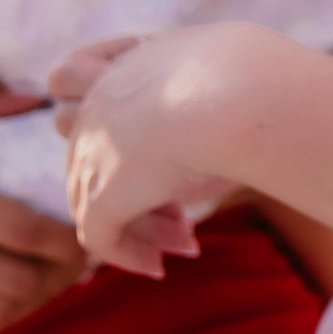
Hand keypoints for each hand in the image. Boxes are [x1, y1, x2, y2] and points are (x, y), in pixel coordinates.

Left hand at [54, 31, 245, 277]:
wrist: (238, 93)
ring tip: (184, 243)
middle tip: (183, 211)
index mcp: (121, 67)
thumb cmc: (250, 77)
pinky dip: (128, 255)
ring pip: (93, 201)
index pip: (82, 89)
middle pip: (89, 156)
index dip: (119, 126)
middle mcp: (96, 111)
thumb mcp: (224, 71)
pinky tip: (159, 266)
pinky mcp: (104, 197)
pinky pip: (100, 238)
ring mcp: (92, 154)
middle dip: (136, 187)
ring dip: (140, 225)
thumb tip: (238, 95)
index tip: (166, 152)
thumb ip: (214, 83)